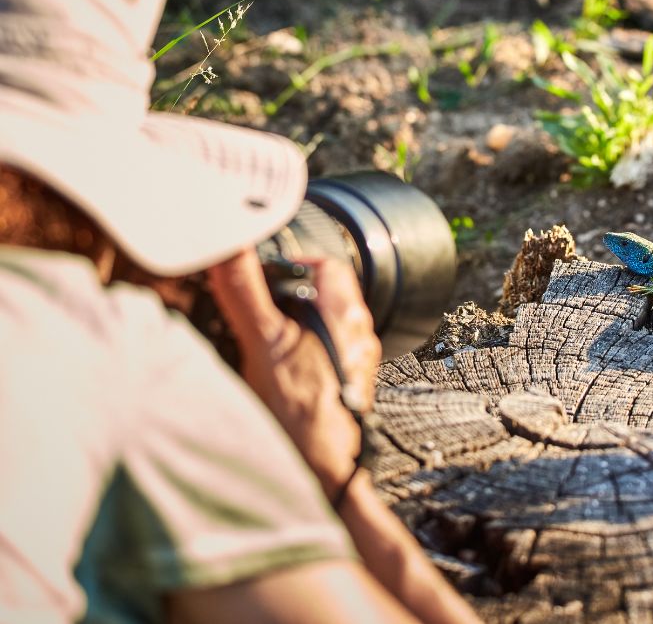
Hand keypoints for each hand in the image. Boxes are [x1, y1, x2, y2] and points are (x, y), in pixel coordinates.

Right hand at [206, 249, 380, 499]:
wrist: (322, 472)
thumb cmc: (299, 411)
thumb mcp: (262, 343)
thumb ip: (245, 290)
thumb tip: (228, 246)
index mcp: (344, 312)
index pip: (327, 266)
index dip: (295, 264)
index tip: (266, 274)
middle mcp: (357, 333)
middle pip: (325, 295)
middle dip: (290, 295)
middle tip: (257, 307)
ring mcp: (355, 362)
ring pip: (324, 325)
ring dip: (294, 325)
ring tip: (261, 339)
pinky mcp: (346, 386)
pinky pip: (324, 354)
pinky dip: (300, 352)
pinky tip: (276, 371)